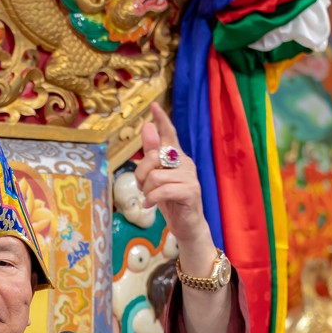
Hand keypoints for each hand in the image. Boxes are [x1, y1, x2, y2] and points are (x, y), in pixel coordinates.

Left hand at [135, 103, 209, 246]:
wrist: (186, 226)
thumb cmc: (170, 201)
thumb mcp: (155, 178)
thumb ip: (151, 155)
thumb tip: (147, 128)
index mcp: (176, 157)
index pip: (169, 134)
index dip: (162, 120)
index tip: (153, 106)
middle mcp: (185, 162)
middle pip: (154, 156)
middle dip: (141, 173)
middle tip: (142, 187)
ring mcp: (190, 176)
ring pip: (156, 175)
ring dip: (146, 190)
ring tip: (149, 198)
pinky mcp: (191, 191)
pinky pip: (163, 190)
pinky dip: (152, 198)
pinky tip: (150, 205)